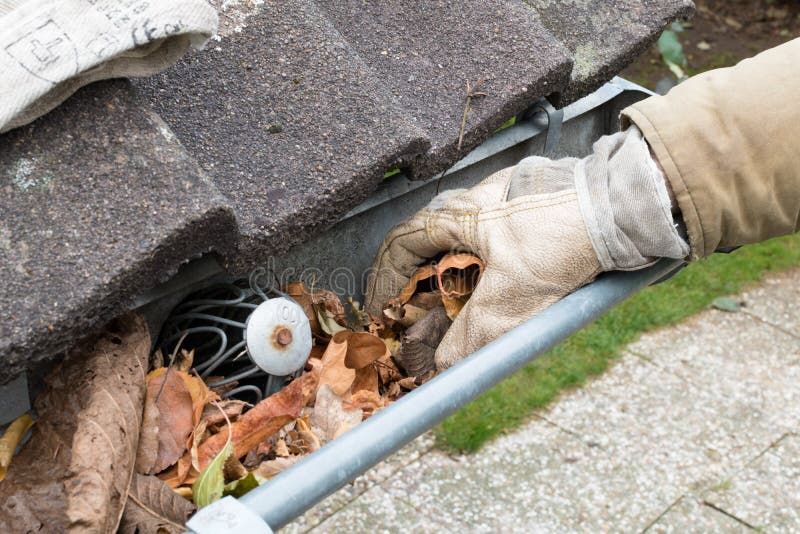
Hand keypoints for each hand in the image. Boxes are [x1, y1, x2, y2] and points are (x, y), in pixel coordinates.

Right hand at [365, 126, 688, 368]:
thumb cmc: (560, 241)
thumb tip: (442, 366)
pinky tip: (499, 286)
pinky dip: (482, 265)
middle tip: (417, 314)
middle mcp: (473, 199)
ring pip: (461, 240)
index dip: (383, 279)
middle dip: (417, 280)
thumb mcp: (510, 302)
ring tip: (457, 307)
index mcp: (456, 213)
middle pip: (428, 242)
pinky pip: (491, 238)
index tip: (381, 308)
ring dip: (452, 273)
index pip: (400, 244)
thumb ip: (470, 338)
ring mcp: (503, 197)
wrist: (621, 207)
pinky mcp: (530, 203)